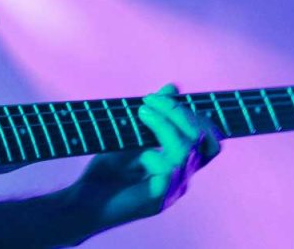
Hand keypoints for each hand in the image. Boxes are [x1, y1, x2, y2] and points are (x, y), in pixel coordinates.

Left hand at [61, 84, 220, 234]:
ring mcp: (173, 189)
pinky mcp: (159, 198)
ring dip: (166, 122)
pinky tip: (139, 138)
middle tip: (151, 100)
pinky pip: (171, 167)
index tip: (162, 96)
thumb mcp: (128, 136)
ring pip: (188, 150)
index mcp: (180, 164)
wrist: (83, 204)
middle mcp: (183, 177)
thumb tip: (173, 87)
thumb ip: (153, 115)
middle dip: (182, 113)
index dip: (194, 114)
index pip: (210, 139)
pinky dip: (156, 144)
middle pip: (207, 142)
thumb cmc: (106, 172)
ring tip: (141, 110)